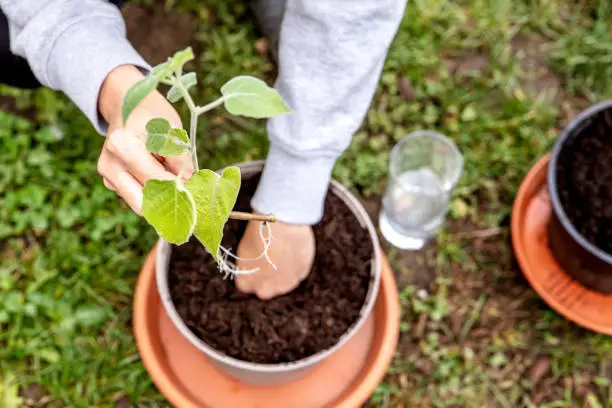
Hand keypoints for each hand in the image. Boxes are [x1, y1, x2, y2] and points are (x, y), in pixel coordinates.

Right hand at [96, 65, 192, 213]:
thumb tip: (189, 184)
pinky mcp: (110, 183)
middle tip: (189, 196)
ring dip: (159, 199)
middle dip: (168, 200)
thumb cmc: (153, 116)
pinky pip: (135, 198)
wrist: (128, 106)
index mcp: (123, 146)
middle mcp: (110, 164)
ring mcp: (107, 176)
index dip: (179, 188)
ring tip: (174, 184)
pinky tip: (159, 178)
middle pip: (144, 200)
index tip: (196, 190)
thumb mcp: (172, 129)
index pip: (156, 179)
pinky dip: (151, 194)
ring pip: (139, 204)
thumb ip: (180, 158)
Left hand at [235, 219, 314, 298]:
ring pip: (284, 283)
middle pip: (266, 289)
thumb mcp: (244, 249)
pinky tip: (293, 251)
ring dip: (283, 273)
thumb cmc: (259, 234)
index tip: (256, 264)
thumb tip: (252, 265)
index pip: (246, 286)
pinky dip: (296, 265)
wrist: (282, 225)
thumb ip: (247, 265)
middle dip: (268, 278)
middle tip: (270, 260)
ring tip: (283, 253)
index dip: (252, 274)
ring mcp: (285, 285)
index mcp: (246, 283)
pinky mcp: (301, 275)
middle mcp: (265, 290)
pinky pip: (298, 273)